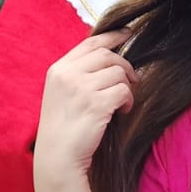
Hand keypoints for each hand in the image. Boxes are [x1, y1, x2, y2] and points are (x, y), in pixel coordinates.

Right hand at [34, 29, 133, 191]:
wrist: (57, 158)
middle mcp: (68, 74)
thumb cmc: (63, 130)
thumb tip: (108, 61)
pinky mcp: (96, 104)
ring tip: (122, 103)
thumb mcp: (61, 95)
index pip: (90, 43)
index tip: (128, 33)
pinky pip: (123, 91)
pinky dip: (128, 101)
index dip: (113, 36)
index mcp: (58, 69)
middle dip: (125, 66)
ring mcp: (81, 88)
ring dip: (126, 87)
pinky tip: (122, 111)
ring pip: (118, 73)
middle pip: (107, 55)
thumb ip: (78, 76)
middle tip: (133, 80)